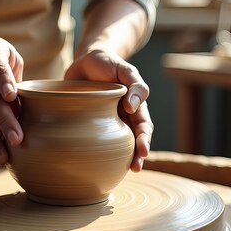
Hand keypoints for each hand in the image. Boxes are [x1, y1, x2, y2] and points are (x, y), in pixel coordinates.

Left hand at [65, 49, 151, 171]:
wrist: (86, 60)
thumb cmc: (109, 64)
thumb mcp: (125, 69)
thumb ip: (134, 84)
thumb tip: (133, 107)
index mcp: (134, 107)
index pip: (143, 127)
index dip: (144, 140)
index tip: (142, 151)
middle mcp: (123, 118)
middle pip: (133, 140)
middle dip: (137, 155)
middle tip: (135, 167)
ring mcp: (106, 122)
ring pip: (116, 144)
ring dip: (121, 158)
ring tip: (123, 171)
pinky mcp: (89, 123)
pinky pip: (95, 140)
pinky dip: (97, 153)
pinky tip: (94, 163)